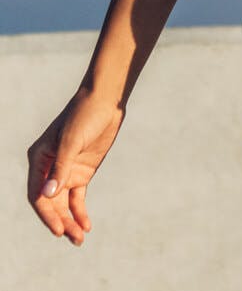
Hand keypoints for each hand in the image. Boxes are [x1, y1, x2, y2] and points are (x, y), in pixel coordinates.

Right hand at [27, 87, 125, 245]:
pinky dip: (80, 212)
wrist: (106, 101)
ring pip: (63, 204)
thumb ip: (61, 168)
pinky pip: (77, 198)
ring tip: (80, 238)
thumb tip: (48, 195)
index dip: (46, 214)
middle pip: (50, 203)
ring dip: (70, 221)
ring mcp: (66, 171)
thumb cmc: (85, 115)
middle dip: (60, 221)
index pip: (37, 194)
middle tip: (73, 238)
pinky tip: (86, 225)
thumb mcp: (72, 141)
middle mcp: (49, 168)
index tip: (58, 229)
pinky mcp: (81, 172)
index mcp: (39, 158)